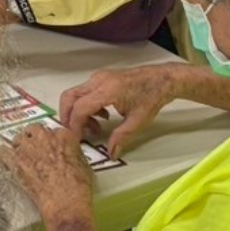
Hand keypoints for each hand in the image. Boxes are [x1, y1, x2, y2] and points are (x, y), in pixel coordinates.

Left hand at [4, 118, 94, 230]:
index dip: (52, 142)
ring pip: (18, 138)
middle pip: (35, 130)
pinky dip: (5, 157)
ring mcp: (27, 147)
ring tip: (22, 158)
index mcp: (63, 136)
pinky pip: (3, 151)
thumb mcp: (83, 165)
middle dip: (35, 139)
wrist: (64, 202)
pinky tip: (8, 163)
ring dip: (20, 146)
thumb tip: (66, 153)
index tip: (51, 149)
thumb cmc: (78, 188)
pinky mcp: (15, 159)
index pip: (55, 132)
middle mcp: (44, 136)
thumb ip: (72, 152)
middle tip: (36, 151)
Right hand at [58, 65, 185, 157]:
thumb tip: (111, 153)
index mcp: (107, 90)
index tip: (78, 139)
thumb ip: (122, 137)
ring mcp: (98, 77)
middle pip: (69, 97)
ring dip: (79, 112)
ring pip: (75, 94)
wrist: (162, 79)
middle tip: (76, 133)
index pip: (80, 108)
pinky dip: (86, 106)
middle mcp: (98, 81)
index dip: (75, 125)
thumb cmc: (151, 97)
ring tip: (95, 127)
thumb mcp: (138, 121)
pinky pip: (84, 92)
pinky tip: (102, 115)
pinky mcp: (101, 78)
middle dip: (68, 117)